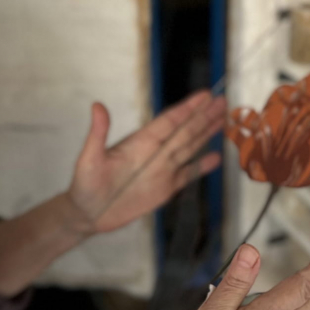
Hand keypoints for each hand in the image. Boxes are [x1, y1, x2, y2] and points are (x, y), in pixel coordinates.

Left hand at [66, 91, 226, 234]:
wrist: (87, 213)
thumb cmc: (85, 184)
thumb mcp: (89, 158)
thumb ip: (97, 133)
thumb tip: (96, 105)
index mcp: (140, 142)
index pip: (169, 121)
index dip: (187, 109)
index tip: (204, 95)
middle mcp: (155, 152)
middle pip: (185, 131)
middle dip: (204, 116)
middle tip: (222, 100)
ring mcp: (162, 170)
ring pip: (190, 148)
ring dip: (206, 133)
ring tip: (224, 119)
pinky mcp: (165, 188)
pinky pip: (187, 174)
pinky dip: (202, 167)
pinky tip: (216, 157)